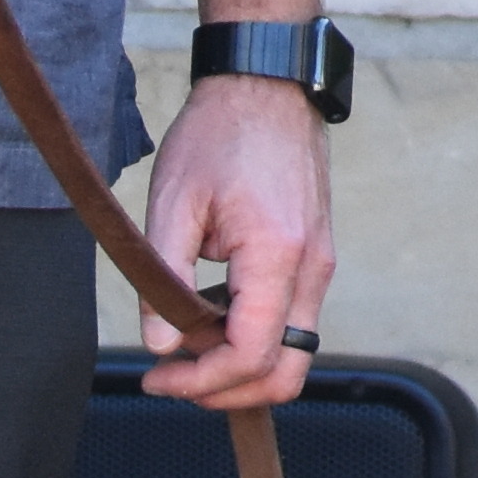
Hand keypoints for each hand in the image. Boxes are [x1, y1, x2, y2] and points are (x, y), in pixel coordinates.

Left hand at [129, 66, 332, 410]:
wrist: (264, 84)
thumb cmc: (218, 134)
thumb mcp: (171, 204)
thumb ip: (164, 281)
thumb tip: (160, 345)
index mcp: (278, 256)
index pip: (251, 356)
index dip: (202, 383)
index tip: (157, 378)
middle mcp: (313, 268)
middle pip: (286, 373)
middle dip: (227, 392)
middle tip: (172, 378)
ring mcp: (321, 264)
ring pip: (293, 354)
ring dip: (239, 368)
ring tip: (184, 350)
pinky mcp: (315, 258)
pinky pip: (292, 322)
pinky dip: (253, 339)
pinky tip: (208, 319)